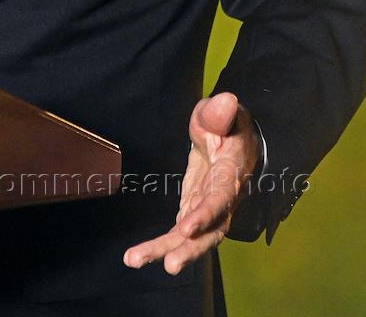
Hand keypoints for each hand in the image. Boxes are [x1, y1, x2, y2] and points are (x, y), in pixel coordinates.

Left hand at [123, 92, 261, 274]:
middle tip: (168, 265)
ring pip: (191, 239)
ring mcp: (207, 209)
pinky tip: (138, 255)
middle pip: (210, 232)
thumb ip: (220, 111)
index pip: (220, 198)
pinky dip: (160, 245)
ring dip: (166, 251)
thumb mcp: (224, 113)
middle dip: (189, 249)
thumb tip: (227, 100)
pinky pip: (179, 234)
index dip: (206, 214)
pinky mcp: (193, 212)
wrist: (231, 141)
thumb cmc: (227, 125)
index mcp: (230, 174)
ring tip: (133, 260)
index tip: (186, 227)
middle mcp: (222, 200)